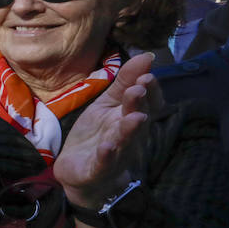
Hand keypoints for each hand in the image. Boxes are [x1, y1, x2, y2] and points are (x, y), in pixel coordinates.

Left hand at [54, 54, 157, 208]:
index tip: (148, 75)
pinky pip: (103, 164)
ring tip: (133, 117)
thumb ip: (124, 82)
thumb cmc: (97, 135)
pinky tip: (107, 147)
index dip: (150, 92)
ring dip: (129, 130)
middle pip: (138, 121)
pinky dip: (106, 156)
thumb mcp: (107, 105)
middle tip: (139, 89)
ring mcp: (115, 155)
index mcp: (131, 119)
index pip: (148, 104)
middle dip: (139, 105)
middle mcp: (129, 137)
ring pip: (125, 142)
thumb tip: (147, 55)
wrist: (78, 173)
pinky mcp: (97, 171)